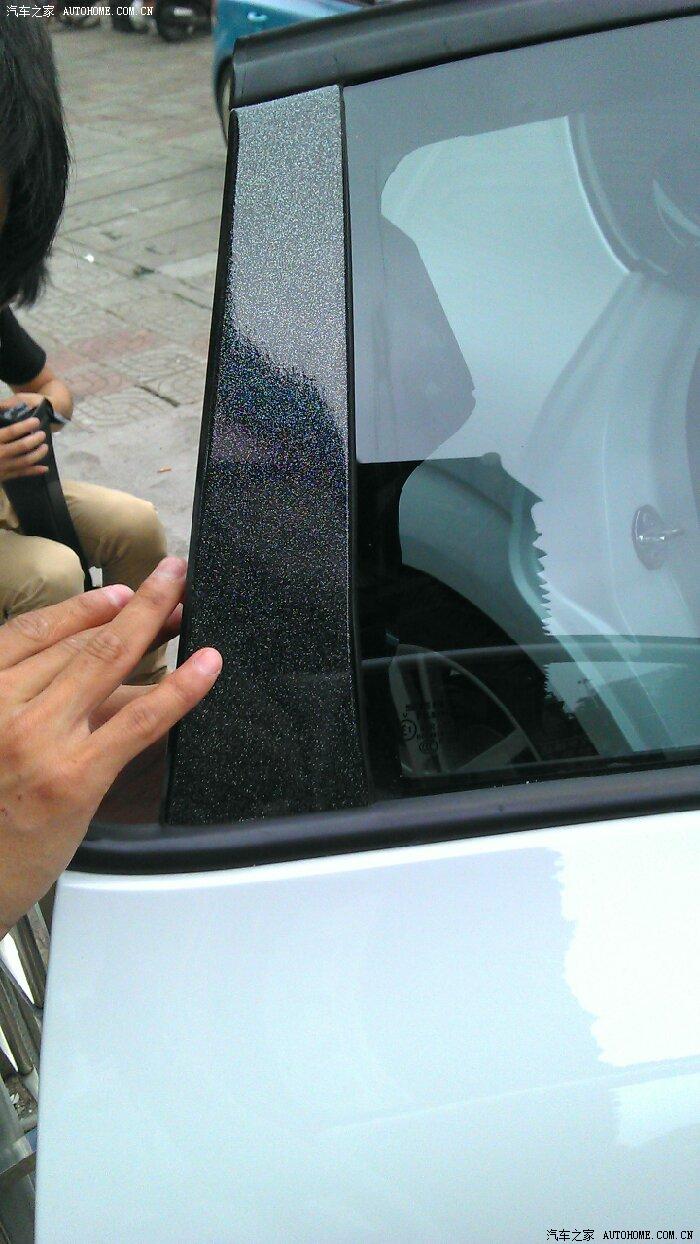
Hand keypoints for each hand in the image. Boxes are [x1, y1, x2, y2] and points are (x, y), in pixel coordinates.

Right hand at [0, 404, 48, 481]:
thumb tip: (1, 405)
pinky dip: (34, 471)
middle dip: (35, 439)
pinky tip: (44, 468)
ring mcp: (2, 467)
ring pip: (24, 461)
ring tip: (45, 447)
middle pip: (21, 446)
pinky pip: (21, 474)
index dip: (25, 426)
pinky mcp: (4, 477)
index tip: (36, 421)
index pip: (11, 431)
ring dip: (38, 454)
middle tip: (43, 434)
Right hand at [0, 557, 221, 934]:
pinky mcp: (76, 776)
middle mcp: (1, 706)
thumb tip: (89, 673)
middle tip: (170, 582)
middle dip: (133, 609)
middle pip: (78, 643)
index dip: (82, 606)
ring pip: (107, 664)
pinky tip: (205, 666)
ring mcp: (38, 739)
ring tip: (185, 602)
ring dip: (154, 623)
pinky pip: (139, 720)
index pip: (32, 631)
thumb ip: (23, 703)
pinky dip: (179, 688)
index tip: (117, 591)